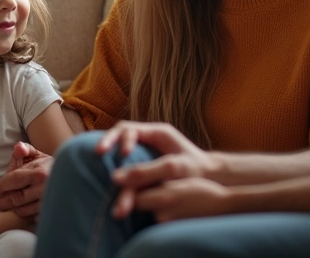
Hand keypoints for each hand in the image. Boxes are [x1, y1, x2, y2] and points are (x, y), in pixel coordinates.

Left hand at [0, 142, 52, 221]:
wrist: (72, 177)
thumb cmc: (49, 166)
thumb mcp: (38, 154)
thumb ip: (25, 149)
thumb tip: (17, 147)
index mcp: (40, 172)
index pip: (15, 179)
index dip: (2, 185)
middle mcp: (45, 188)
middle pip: (17, 198)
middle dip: (4, 202)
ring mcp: (49, 202)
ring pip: (24, 210)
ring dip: (15, 209)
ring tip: (11, 206)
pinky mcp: (53, 212)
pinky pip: (34, 218)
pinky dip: (27, 216)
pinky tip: (25, 210)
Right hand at [100, 121, 221, 217]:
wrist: (211, 180)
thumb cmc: (196, 171)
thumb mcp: (175, 169)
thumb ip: (148, 171)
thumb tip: (116, 179)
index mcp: (158, 132)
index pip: (131, 128)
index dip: (121, 139)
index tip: (123, 154)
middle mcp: (149, 139)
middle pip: (121, 135)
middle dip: (108, 142)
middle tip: (97, 152)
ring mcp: (146, 151)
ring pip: (120, 150)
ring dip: (110, 158)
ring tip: (98, 166)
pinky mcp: (144, 166)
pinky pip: (125, 164)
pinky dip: (117, 171)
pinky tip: (108, 181)